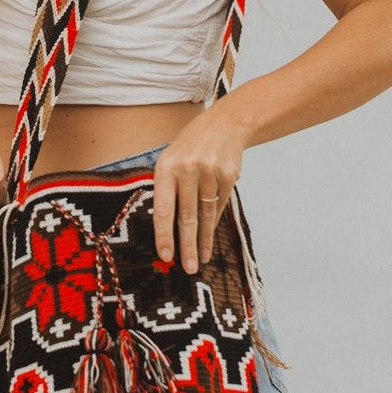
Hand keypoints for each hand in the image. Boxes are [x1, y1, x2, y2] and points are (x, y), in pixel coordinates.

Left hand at [151, 118, 245, 273]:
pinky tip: (209, 240)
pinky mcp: (229, 176)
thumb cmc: (190, 147)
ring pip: (205, 216)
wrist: (225, 124)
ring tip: (200, 260)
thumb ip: (166, 188)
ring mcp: (210, 173)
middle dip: (186, 246)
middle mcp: (188, 170)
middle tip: (187, 268)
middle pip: (187, 217)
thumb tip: (164, 228)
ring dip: (203, 241)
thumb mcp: (170, 159)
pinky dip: (213, 225)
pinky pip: (219, 207)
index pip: (163, 208)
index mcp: (166, 167)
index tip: (166, 256)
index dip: (164, 234)